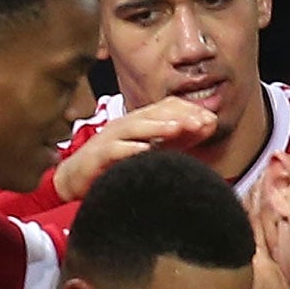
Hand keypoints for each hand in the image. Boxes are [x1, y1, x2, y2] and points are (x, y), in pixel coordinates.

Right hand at [53, 97, 218, 201]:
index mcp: (141, 122)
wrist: (78, 180)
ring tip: (177, 129)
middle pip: (154, 114)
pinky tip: (145, 150)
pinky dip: (129, 149)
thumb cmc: (119, 164)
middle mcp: (126, 125)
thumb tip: (209, 124)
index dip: (189, 112)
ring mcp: (110, 138)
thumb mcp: (155, 150)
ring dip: (157, 127)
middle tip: (202, 122)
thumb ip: (181, 138)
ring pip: (135, 127)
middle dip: (179, 116)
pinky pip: (114, 150)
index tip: (211, 120)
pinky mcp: (97, 156)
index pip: (167, 108)